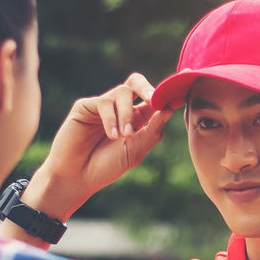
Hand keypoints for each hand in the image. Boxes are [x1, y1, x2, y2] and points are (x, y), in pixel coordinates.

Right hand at [24, 73, 173, 219]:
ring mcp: (103, 105)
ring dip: (127, 114)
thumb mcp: (136, 150)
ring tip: (125, 136)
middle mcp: (120, 108)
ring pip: (122, 92)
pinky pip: (104, 103)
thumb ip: (153, 130)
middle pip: (135, 83)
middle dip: (148, 88)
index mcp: (137, 119)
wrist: (78, 177)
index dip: (166, 94)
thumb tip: (170, 109)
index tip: (181, 90)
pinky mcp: (85, 106)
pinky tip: (112, 136)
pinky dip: (111, 119)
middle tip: (154, 100)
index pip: (153, 99)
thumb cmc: (107, 166)